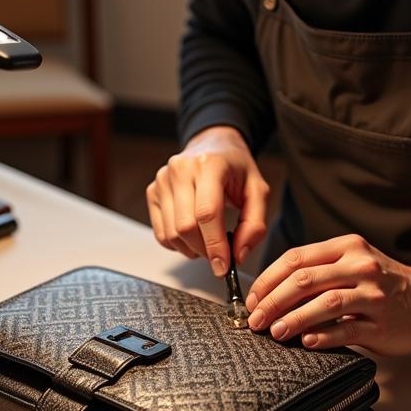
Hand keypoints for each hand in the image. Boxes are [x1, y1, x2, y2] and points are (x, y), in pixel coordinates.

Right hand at [146, 125, 269, 275]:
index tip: (223, 266)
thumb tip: (238, 255)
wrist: (212, 145)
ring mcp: (163, 180)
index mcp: (210, 164)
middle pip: (186, 226)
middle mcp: (181, 169)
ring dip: (191, 249)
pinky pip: (161, 233)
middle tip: (220, 255)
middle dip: (205, 250)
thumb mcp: (257, 191)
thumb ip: (255, 224)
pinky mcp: (153, 191)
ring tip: (208, 242)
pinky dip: (177, 244)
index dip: (215, 245)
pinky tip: (192, 237)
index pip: (207, 213)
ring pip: (171, 233)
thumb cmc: (235, 168)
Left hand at [244, 234, 410, 354]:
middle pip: (305, 280)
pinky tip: (306, 342)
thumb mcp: (352, 262)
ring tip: (275, 331)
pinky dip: (323, 336)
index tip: (252, 297)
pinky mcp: (381, 324)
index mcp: (346, 247)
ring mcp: (372, 295)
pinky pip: (346, 329)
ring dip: (294, 318)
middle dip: (273, 300)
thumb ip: (318, 270)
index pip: (296, 258)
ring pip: (325, 303)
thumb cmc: (381, 283)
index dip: (268, 279)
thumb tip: (270, 292)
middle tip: (255, 318)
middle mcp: (360, 266)